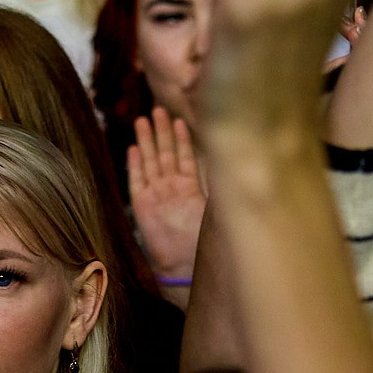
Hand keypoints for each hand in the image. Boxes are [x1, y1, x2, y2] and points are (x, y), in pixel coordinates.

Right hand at [128, 108, 205, 286]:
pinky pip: (137, 180)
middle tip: (157, 108)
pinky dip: (135, 165)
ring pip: (150, 162)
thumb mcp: (217, 208)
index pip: (185, 157)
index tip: (180, 119)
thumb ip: (220, 186)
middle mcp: (171, 189)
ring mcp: (156, 195)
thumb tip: (239, 161)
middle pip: (164, 154)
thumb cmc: (203, 240)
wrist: (184, 264)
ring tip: (143, 120)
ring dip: (147, 141)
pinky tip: (133, 148)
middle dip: (161, 132)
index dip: (182, 139)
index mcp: (190, 188)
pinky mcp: (142, 205)